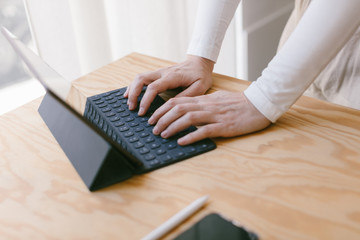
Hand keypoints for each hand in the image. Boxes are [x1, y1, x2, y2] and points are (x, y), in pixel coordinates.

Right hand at [124, 55, 213, 115]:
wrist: (199, 63)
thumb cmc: (200, 76)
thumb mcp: (200, 87)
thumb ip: (186, 96)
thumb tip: (172, 106)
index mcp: (172, 77)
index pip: (153, 87)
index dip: (145, 100)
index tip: (142, 112)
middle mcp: (163, 72)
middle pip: (141, 79)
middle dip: (133, 94)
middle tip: (132, 108)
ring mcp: (159, 72)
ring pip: (139, 77)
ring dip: (132, 89)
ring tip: (129, 103)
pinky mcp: (158, 74)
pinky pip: (142, 78)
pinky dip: (134, 86)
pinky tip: (130, 95)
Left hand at [148, 90, 270, 144]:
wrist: (258, 105)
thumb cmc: (239, 103)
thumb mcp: (218, 99)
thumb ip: (203, 103)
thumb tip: (189, 109)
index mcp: (204, 99)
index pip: (178, 101)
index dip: (162, 109)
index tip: (152, 117)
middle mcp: (207, 106)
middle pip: (179, 109)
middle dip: (162, 118)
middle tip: (153, 128)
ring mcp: (215, 116)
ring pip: (188, 118)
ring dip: (172, 126)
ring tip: (162, 134)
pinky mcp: (224, 126)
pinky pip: (204, 130)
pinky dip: (191, 135)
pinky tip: (181, 141)